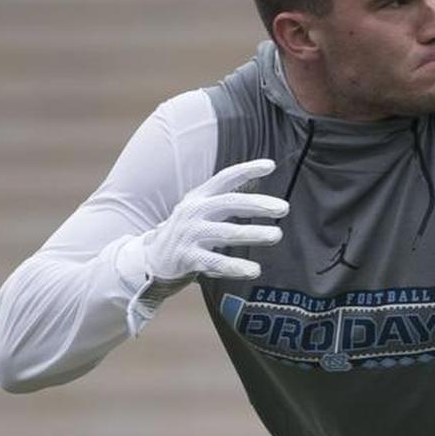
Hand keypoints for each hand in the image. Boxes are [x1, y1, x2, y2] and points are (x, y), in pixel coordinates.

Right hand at [142, 158, 287, 283]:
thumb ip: (225, 205)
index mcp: (199, 198)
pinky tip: (254, 270)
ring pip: (225, 233)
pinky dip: (235, 266)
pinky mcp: (187, 258)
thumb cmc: (186, 235)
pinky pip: (215, 262)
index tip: (270, 165)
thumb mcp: (201, 213)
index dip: (247, 170)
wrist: (150, 260)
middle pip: (229, 203)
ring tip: (276, 235)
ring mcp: (190, 234)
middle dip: (258, 204)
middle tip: (284, 207)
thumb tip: (259, 195)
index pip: (225, 178)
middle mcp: (193, 212)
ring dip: (252, 233)